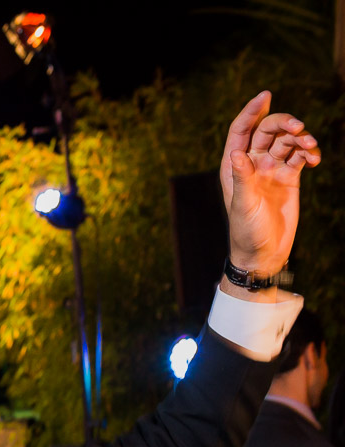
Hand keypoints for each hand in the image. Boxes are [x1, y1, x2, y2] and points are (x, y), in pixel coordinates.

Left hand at [220, 91, 319, 276]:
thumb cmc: (246, 230)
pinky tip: (314, 159)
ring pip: (287, 141)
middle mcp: (252, 163)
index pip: (241, 131)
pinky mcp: (289, 178)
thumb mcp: (242, 204)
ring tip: (309, 146)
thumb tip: (238, 151)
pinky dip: (308, 153)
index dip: (251, 112)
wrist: (264, 252)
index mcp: (233, 165)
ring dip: (300, 138)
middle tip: (297, 128)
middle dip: (282, 123)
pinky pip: (300, 156)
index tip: (265, 95)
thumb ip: (243, 177)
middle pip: (267, 131)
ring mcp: (271, 169)